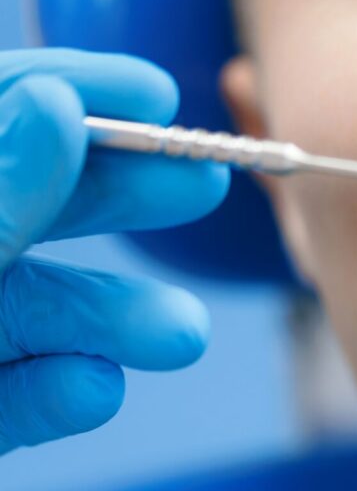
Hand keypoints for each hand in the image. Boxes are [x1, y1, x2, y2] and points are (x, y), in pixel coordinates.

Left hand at [0, 48, 228, 453]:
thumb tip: (54, 106)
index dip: (70, 92)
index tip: (154, 94)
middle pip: (28, 206)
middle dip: (120, 199)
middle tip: (203, 188)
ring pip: (30, 312)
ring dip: (113, 320)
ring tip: (181, 337)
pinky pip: (8, 398)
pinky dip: (56, 395)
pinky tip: (92, 389)